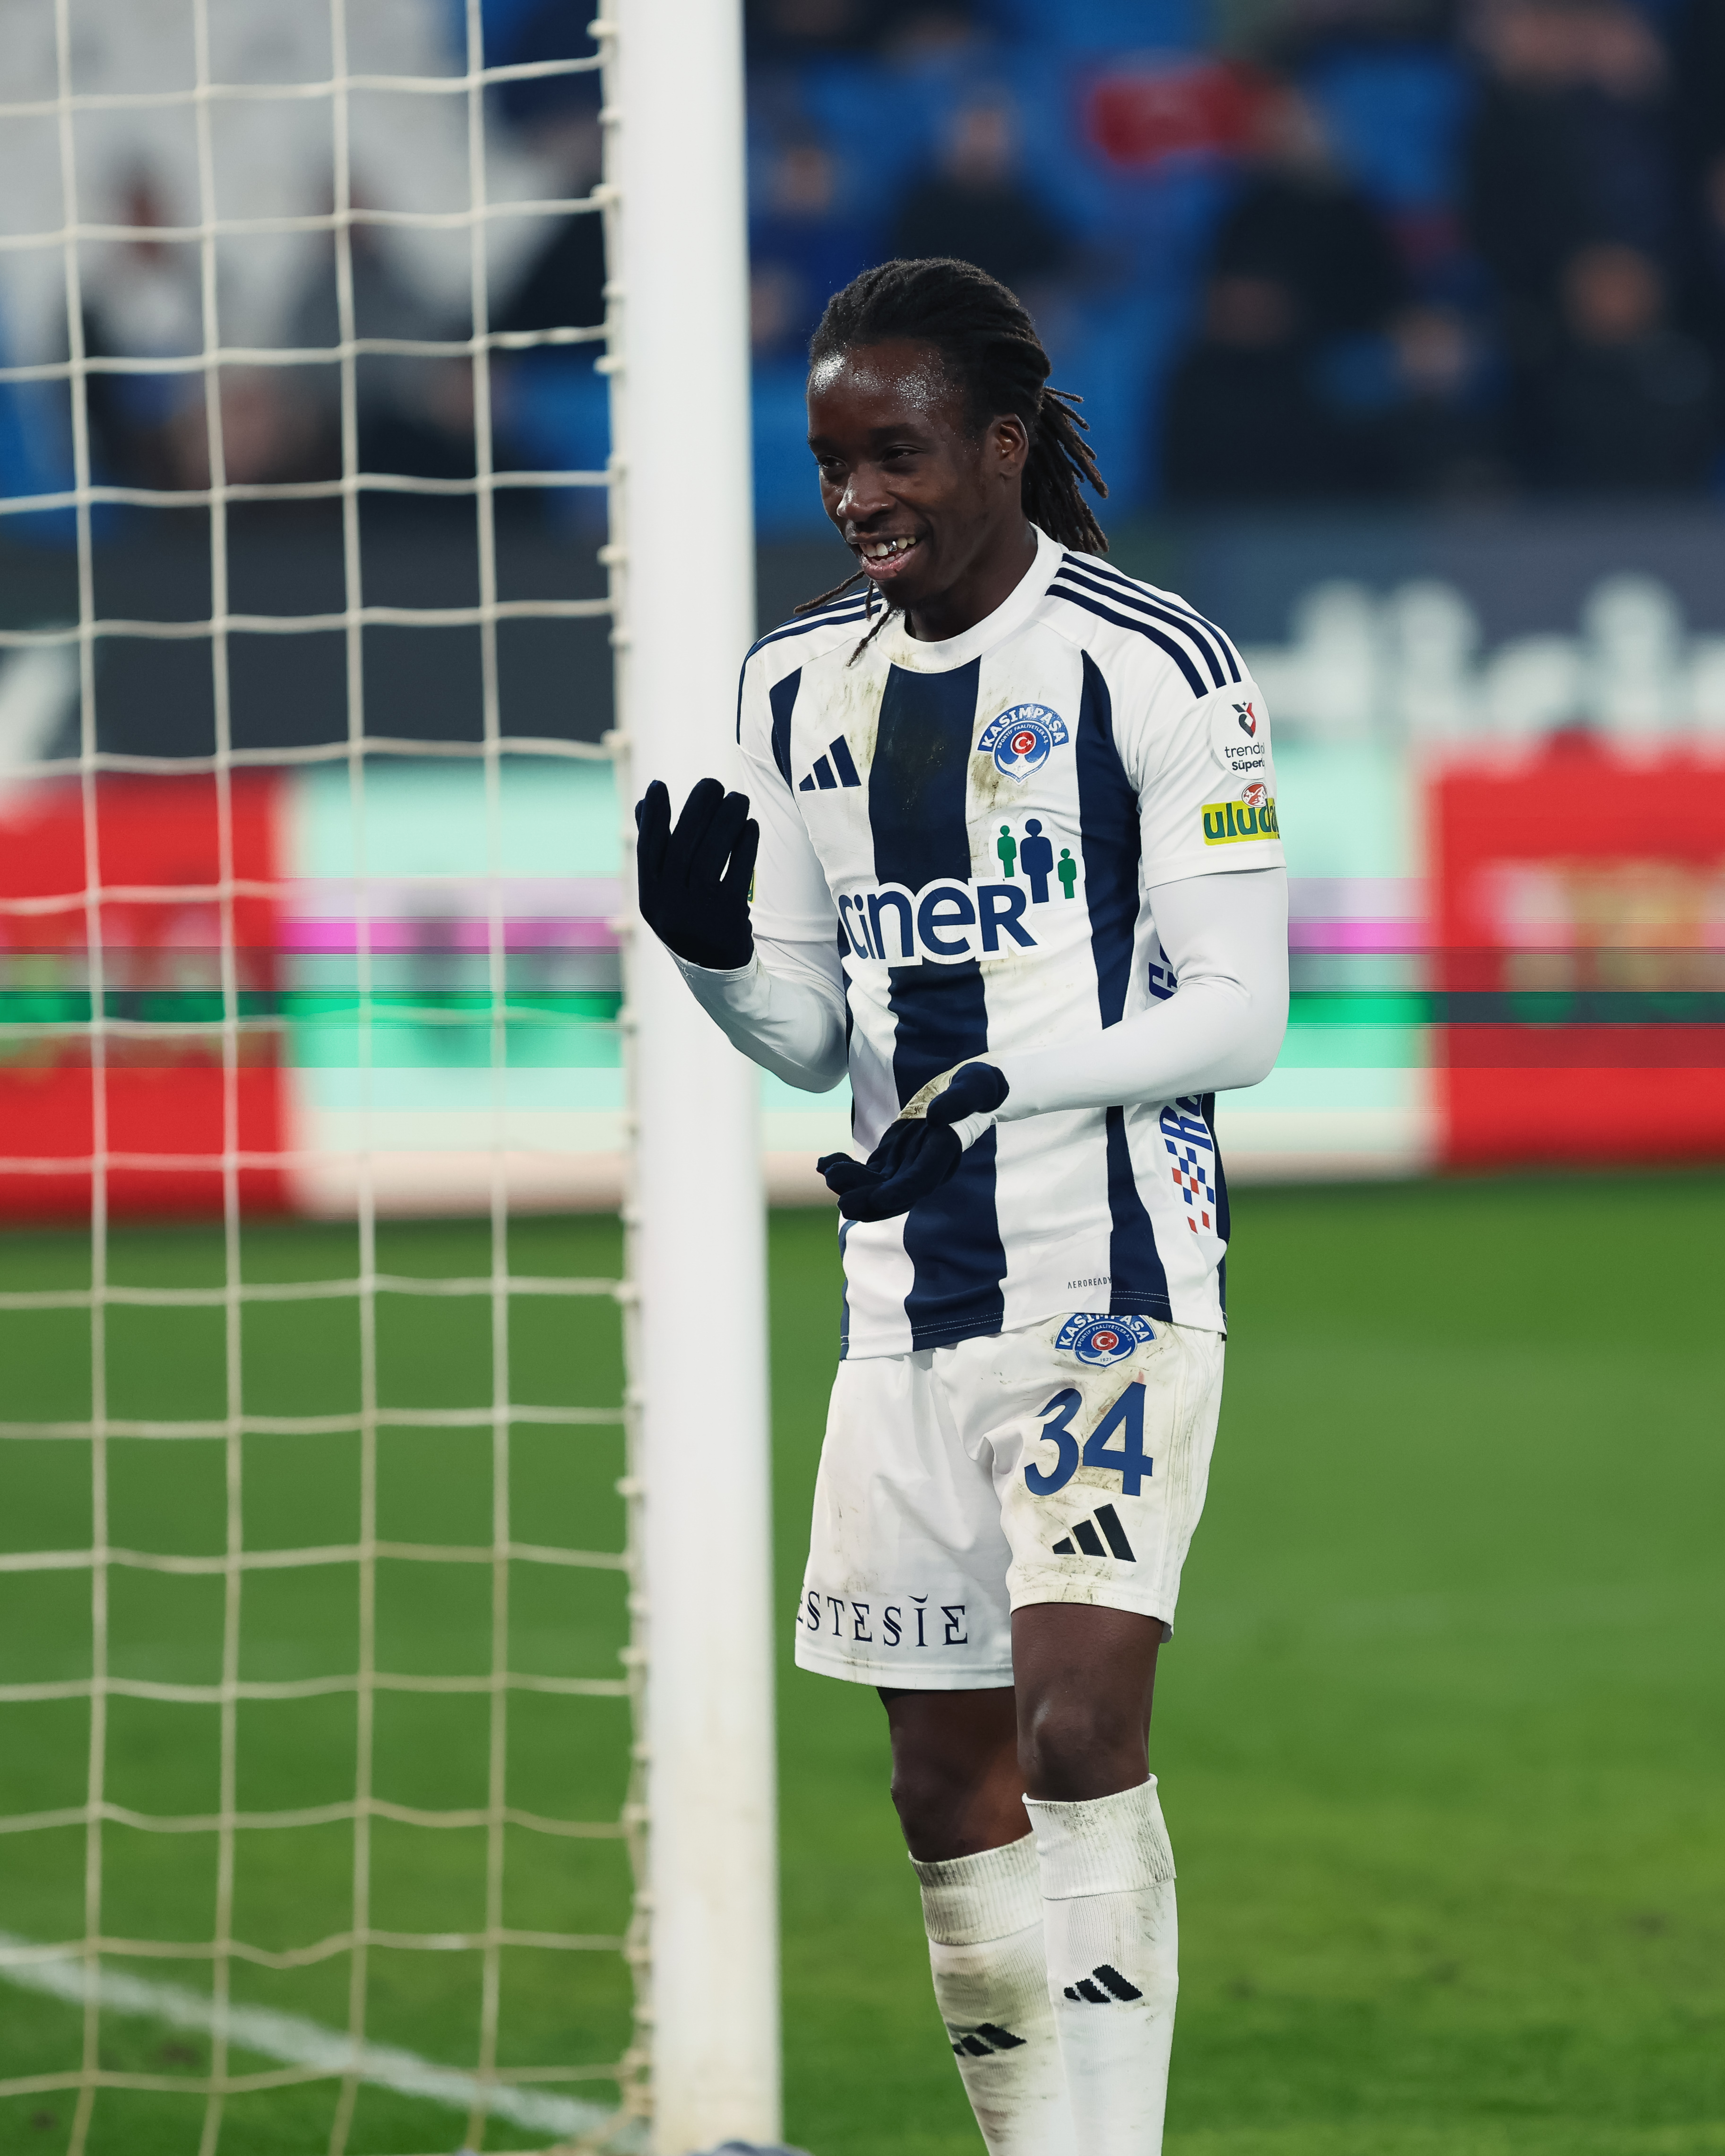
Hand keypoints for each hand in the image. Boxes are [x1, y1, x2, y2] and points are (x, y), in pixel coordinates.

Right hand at [634, 777, 757, 970]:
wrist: (716, 969)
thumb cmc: (688, 917)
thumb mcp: (663, 892)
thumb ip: (655, 851)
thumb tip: (641, 803)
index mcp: (650, 896)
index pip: (648, 847)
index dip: (652, 815)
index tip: (659, 785)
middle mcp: (670, 904)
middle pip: (682, 844)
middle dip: (698, 807)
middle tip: (713, 783)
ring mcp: (699, 911)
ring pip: (712, 853)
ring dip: (727, 820)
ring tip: (738, 798)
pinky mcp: (729, 915)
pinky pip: (738, 871)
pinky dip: (745, 844)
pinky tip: (750, 826)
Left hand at [818, 1062, 1009, 1221]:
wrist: (971, 1090)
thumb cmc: (977, 1087)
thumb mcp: (975, 1086)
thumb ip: (959, 1101)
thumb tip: (938, 1116)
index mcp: (945, 1153)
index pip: (923, 1180)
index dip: (902, 1191)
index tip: (879, 1199)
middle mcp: (926, 1167)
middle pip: (896, 1193)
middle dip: (870, 1200)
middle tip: (843, 1204)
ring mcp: (907, 1164)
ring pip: (877, 1185)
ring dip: (852, 1184)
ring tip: (827, 1172)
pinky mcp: (893, 1157)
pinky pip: (867, 1172)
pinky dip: (845, 1169)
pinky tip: (824, 1163)